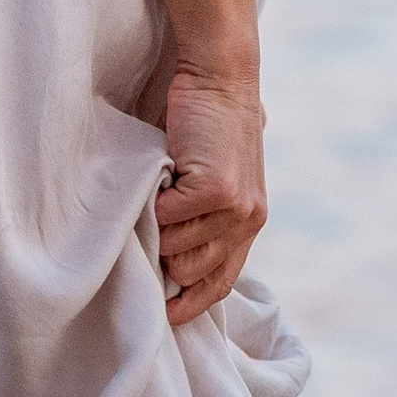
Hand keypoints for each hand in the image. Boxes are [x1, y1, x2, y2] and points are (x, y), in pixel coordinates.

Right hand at [154, 62, 265, 326]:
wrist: (221, 79)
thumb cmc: (208, 125)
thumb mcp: (215, 176)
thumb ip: (204, 213)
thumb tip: (168, 253)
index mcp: (250, 222)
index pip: (221, 281)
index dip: (193, 303)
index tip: (167, 317)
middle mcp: (247, 220)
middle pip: (191, 271)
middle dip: (164, 257)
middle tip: (146, 232)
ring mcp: (234, 208)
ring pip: (175, 248)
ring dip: (157, 228)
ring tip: (154, 196)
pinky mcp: (216, 190)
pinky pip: (166, 218)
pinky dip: (153, 203)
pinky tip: (158, 177)